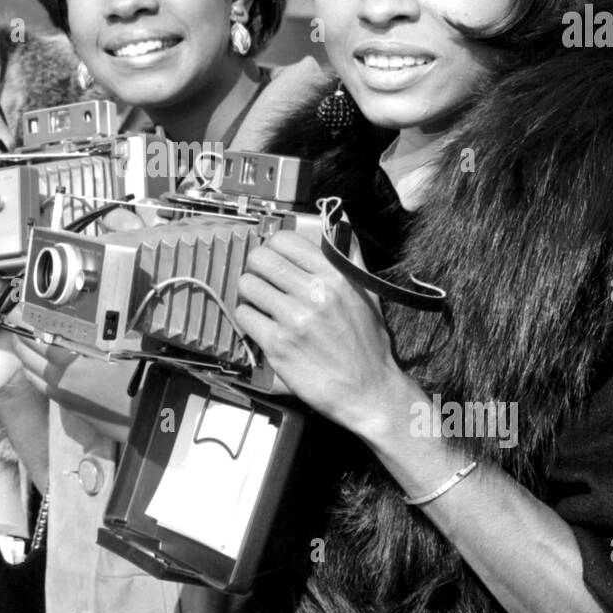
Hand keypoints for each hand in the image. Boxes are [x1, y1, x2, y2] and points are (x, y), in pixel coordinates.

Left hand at [10, 335, 135, 433]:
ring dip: (26, 358)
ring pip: (32, 374)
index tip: (20, 314)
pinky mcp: (69, 407)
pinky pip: (42, 387)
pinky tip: (42, 365)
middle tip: (18, 325)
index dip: (26, 325)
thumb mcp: (118, 350)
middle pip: (28, 358)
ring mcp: (62, 397)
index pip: (37, 340)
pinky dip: (36, 372)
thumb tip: (76, 325)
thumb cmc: (138, 381)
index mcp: (68, 365)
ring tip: (27, 343)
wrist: (147, 419)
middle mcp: (58, 382)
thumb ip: (92, 338)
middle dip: (20, 340)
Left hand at [235, 231, 421, 452]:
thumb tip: (341, 221)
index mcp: (335, 275)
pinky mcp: (277, 345)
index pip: (285, 240)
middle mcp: (313, 293)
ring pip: (247, 285)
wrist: (368, 391)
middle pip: (259, 259)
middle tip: (263, 279)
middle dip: (256, 267)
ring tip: (261, 302)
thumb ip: (350, 256)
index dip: (273, 247)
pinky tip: (261, 324)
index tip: (274, 257)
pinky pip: (244, 316)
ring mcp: (293, 319)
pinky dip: (248, 318)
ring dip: (250, 293)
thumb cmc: (368, 344)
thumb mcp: (366, 293)